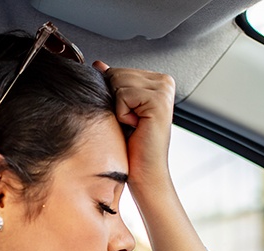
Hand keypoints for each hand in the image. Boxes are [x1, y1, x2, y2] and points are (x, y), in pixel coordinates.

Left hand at [92, 61, 175, 197]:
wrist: (145, 172)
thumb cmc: (133, 146)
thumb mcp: (119, 109)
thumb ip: (112, 84)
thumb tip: (99, 65)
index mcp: (157, 81)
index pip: (117, 71)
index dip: (114, 97)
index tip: (129, 116)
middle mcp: (164, 82)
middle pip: (116, 74)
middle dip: (115, 101)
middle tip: (131, 122)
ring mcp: (164, 89)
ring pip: (118, 82)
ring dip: (118, 108)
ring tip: (133, 124)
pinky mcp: (159, 100)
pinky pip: (123, 95)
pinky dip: (122, 114)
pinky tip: (136, 126)